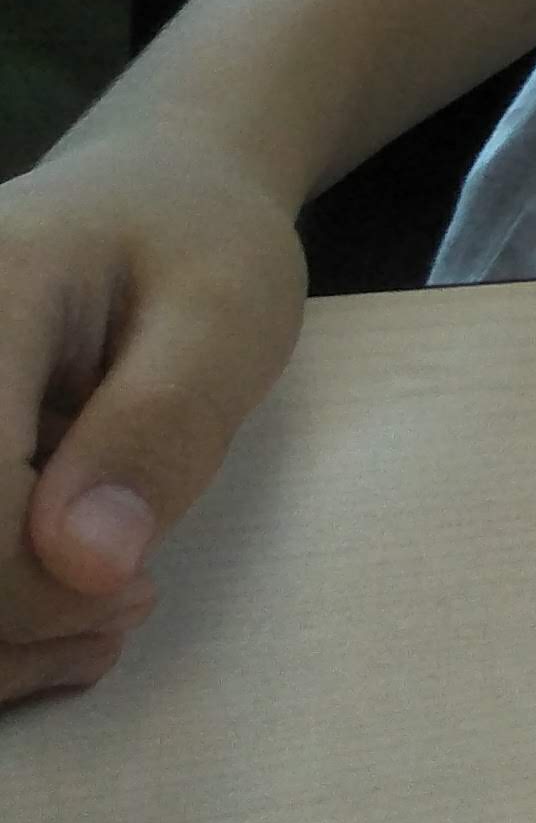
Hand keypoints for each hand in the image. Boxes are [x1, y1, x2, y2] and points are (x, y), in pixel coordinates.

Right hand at [0, 133, 309, 705]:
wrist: (146, 196)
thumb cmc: (195, 246)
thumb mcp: (226, 315)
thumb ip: (159, 427)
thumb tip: (87, 564)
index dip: (32, 587)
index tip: (133, 590)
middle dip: (6, 626)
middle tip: (125, 608)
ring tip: (103, 615)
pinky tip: (66, 608)